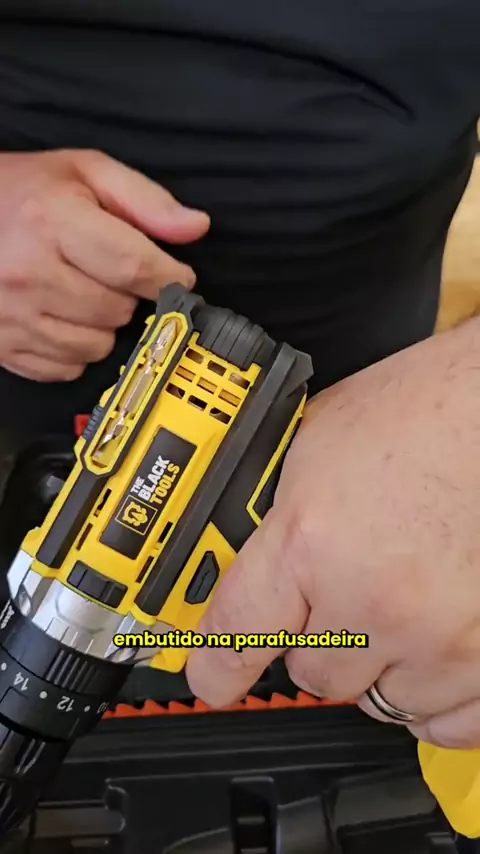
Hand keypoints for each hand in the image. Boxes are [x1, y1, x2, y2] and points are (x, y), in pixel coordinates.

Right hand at [0, 149, 209, 380]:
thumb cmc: (23, 193)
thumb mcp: (85, 173)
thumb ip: (144, 200)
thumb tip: (195, 227)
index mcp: (52, 223)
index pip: (134, 267)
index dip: (169, 276)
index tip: (177, 276)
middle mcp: (29, 274)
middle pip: (119, 310)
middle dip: (128, 295)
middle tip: (107, 273)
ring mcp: (14, 317)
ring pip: (97, 346)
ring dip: (102, 325)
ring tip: (81, 292)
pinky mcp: (5, 347)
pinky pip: (68, 367)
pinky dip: (75, 349)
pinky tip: (61, 317)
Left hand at [186, 319, 479, 748]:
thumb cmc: (425, 410)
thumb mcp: (314, 444)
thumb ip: (274, 511)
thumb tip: (238, 552)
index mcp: (313, 540)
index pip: (236, 637)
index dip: (216, 664)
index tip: (214, 676)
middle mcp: (376, 598)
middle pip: (310, 674)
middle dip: (315, 639)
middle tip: (338, 594)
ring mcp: (440, 635)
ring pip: (378, 699)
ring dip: (377, 660)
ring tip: (396, 598)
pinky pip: (446, 722)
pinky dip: (431, 694)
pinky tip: (427, 648)